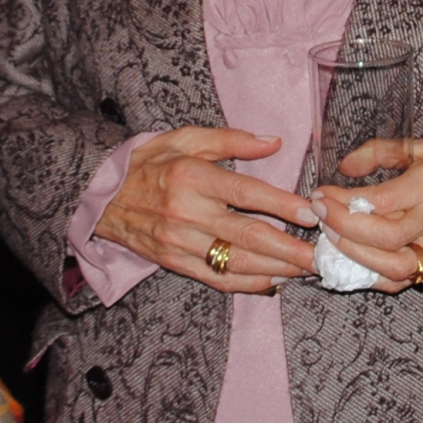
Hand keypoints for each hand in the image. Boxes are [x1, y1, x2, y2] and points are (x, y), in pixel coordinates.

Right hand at [92, 125, 317, 292]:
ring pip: (236, 262)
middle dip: (290, 248)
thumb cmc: (148, 162)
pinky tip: (273, 281)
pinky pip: (217, 278)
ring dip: (277, 269)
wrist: (101, 196)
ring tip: (307, 270)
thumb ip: (231, 140)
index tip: (312, 213)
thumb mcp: (184, 138)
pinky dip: (248, 284)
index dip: (282, 205)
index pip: (246, 193)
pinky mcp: (174, 263)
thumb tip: (273, 142)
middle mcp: (187, 213)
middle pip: (248, 235)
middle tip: (321, 255)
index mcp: (192, 177)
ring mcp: (180, 242)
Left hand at [312, 140, 422, 288]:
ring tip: (329, 238)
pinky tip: (349, 262)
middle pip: (384, 236)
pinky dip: (370, 276)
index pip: (383, 200)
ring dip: (353, 255)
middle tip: (317, 214)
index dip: (345, 201)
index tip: (322, 194)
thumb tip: (345, 167)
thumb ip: (380, 152)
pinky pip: (401, 281)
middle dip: (342, 228)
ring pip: (393, 265)